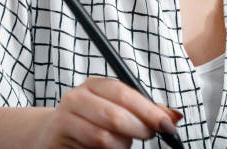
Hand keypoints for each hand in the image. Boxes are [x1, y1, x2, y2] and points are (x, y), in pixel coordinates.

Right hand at [33, 77, 182, 148]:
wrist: (52, 135)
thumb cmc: (92, 121)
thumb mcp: (117, 109)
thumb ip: (145, 111)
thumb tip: (175, 116)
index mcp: (94, 85)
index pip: (125, 94)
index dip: (149, 110)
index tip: (168, 125)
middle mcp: (77, 98)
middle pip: (115, 116)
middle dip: (139, 129)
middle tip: (150, 135)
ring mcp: (64, 119)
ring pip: (104, 138)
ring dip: (121, 146)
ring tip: (122, 144)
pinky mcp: (58, 139)